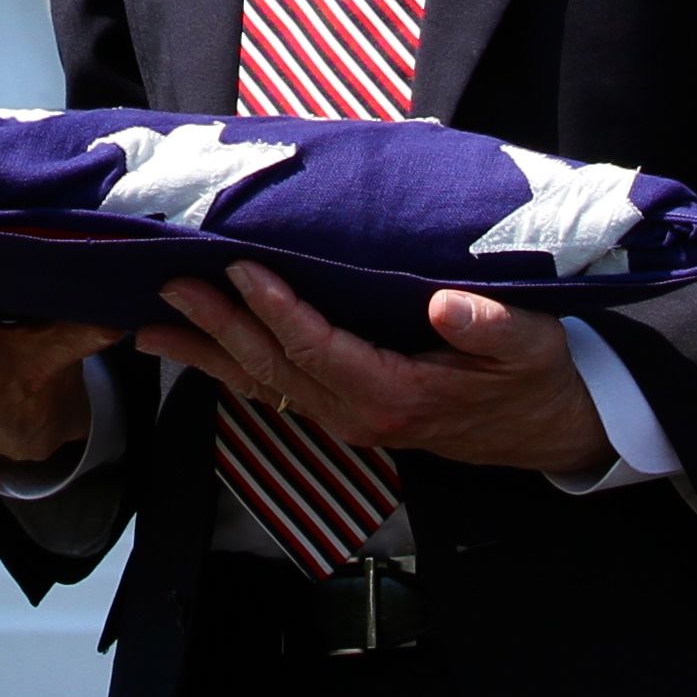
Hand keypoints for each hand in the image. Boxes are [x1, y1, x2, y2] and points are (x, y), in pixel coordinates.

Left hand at [138, 265, 613, 477]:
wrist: (545, 427)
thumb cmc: (535, 376)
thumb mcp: (531, 346)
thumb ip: (490, 328)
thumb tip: (448, 309)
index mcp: (395, 395)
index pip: (318, 348)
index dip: (277, 309)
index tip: (241, 268)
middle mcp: (357, 414)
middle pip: (273, 367)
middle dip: (218, 325)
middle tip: (170, 285)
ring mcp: (345, 419)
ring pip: (264, 384)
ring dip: (208, 353)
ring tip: (151, 325)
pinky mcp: (344, 413)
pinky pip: (277, 391)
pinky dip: (232, 369)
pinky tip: (199, 351)